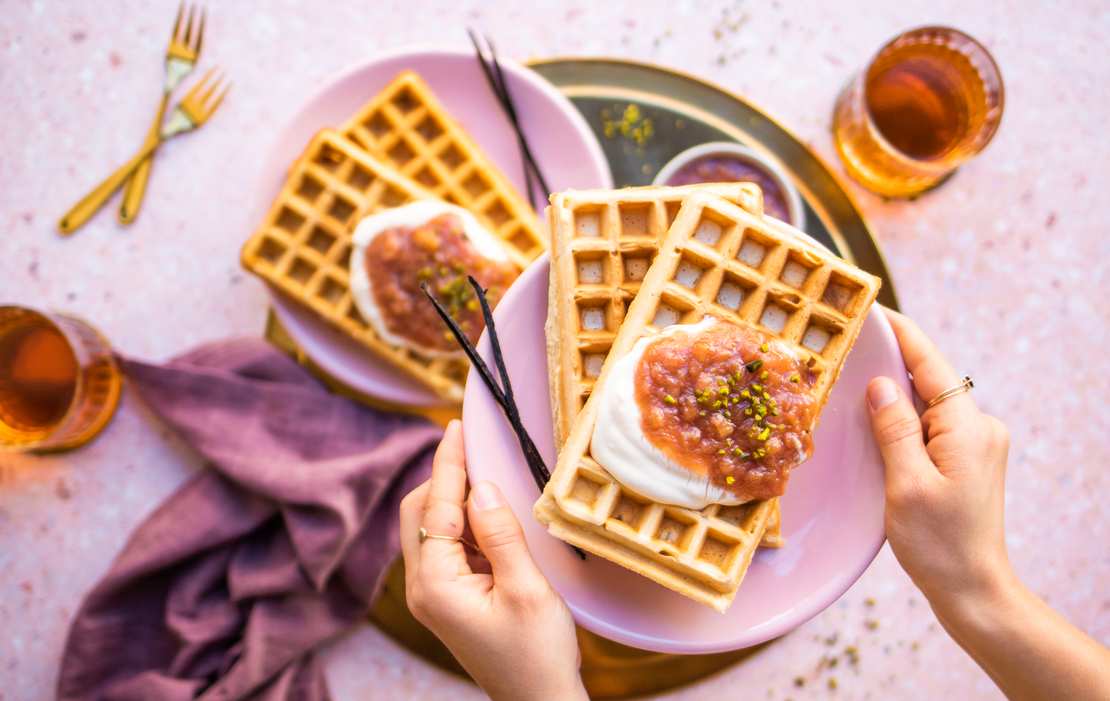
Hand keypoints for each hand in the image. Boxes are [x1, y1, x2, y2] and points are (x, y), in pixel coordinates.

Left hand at [399, 421, 586, 700]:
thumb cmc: (537, 654)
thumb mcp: (527, 589)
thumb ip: (500, 534)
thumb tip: (482, 486)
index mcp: (435, 584)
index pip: (435, 506)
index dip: (447, 463)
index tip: (455, 427)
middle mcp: (423, 587)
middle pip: (420, 511)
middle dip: (445, 478)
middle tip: (479, 450)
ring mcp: (432, 593)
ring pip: (432, 526)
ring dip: (458, 501)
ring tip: (492, 482)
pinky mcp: (447, 597)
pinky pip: (447, 545)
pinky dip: (466, 524)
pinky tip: (492, 519)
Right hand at [868, 309, 1109, 700]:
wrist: (972, 590)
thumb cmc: (939, 543)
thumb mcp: (907, 483)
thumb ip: (894, 428)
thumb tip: (879, 384)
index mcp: (968, 427)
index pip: (931, 366)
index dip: (903, 334)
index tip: (874, 309)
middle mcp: (979, 428)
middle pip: (930, 380)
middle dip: (892, 359)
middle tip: (851, 341)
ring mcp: (975, 444)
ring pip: (928, 403)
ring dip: (895, 391)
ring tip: (856, 374)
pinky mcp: (966, 460)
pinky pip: (930, 425)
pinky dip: (903, 416)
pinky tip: (876, 418)